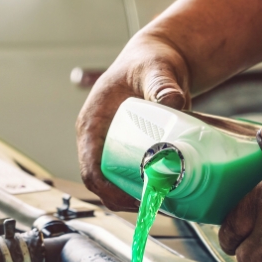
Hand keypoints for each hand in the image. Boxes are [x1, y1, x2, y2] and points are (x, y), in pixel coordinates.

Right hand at [75, 34, 191, 210]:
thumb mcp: (156, 70)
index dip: (108, 190)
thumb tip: (171, 100)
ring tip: (160, 201)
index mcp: (92, 123)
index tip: (135, 199)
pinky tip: (162, 192)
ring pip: (113, 182)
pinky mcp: (125, 149)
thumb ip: (162, 84)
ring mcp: (110, 145)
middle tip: (154, 203)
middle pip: (100, 182)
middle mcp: (96, 138)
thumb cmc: (150, 61)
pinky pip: (126, 175)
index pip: (90, 169)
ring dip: (131, 197)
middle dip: (123, 199)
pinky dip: (139, 188)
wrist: (160, 57)